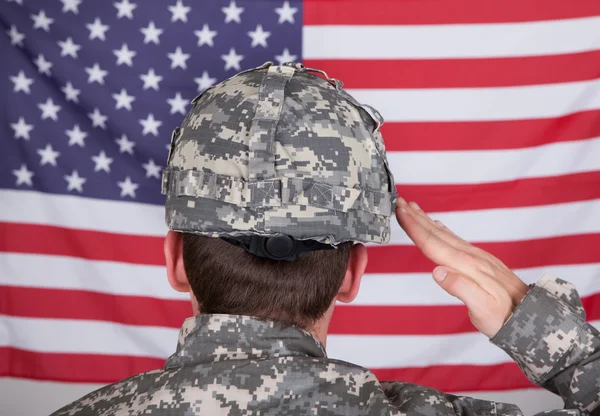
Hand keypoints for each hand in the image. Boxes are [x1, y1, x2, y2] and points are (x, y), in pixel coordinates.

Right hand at [395, 198, 529, 337]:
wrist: (532, 316)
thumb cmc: (505, 317)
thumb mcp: (482, 310)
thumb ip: (461, 289)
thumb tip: (438, 272)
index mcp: (467, 266)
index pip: (433, 244)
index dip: (414, 228)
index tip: (400, 212)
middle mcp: (471, 256)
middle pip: (437, 233)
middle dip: (416, 217)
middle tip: (399, 202)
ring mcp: (476, 256)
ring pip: (445, 234)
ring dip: (426, 220)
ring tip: (412, 208)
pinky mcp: (480, 260)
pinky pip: (455, 239)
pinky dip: (441, 229)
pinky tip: (437, 225)